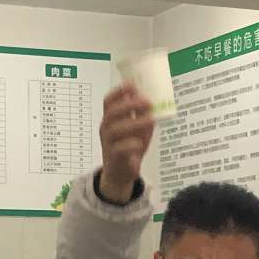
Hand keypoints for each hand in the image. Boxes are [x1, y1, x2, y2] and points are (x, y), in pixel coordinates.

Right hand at [96, 85, 156, 204]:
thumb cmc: (129, 148)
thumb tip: (152, 102)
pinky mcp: (113, 157)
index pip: (108, 102)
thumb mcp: (138, 130)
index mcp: (111, 119)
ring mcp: (108, 143)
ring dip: (134, 123)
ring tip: (150, 119)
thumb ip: (143, 116)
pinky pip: (119, 148)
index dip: (118, 92)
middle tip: (147, 102)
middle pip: (111, 113)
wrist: (120, 174)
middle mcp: (106, 129)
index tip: (131, 84)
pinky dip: (131, 144)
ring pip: (115, 129)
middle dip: (129, 105)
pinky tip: (140, 142)